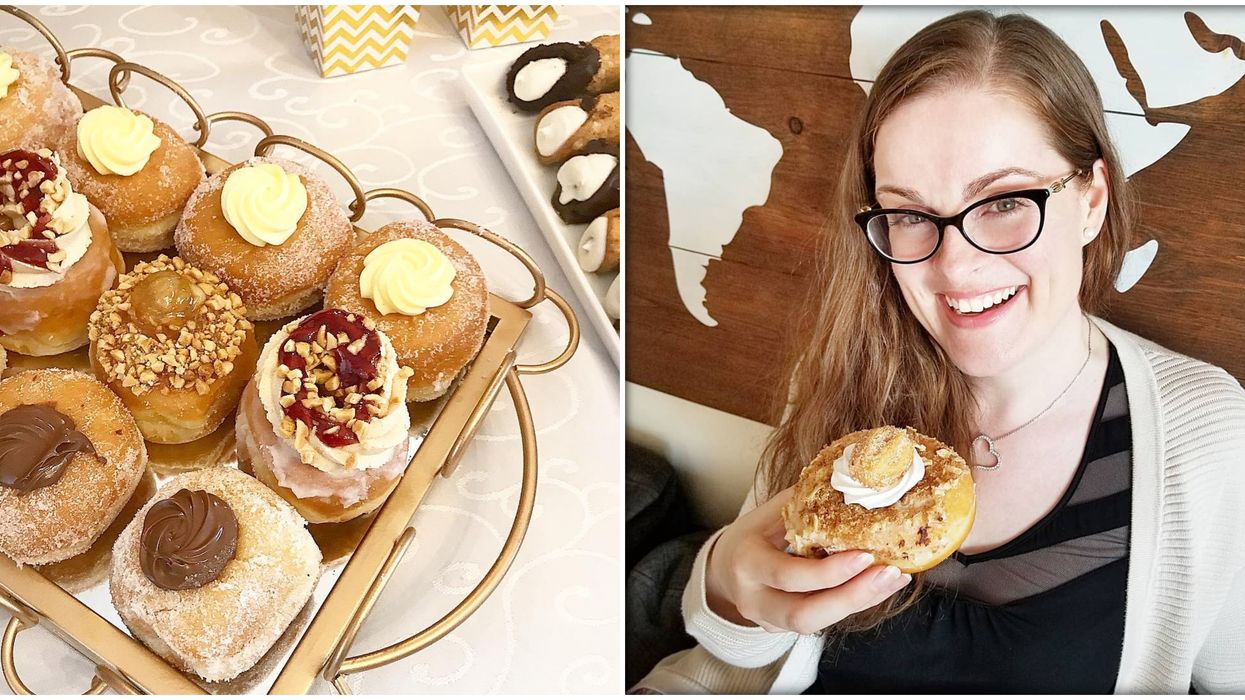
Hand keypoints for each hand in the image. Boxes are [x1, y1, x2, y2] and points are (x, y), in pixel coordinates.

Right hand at [704, 486, 911, 634]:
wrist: (724, 568)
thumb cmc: (753, 534)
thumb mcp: (768, 513)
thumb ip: (804, 504)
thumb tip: (851, 478)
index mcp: (747, 562)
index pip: (787, 575)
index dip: (828, 572)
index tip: (865, 554)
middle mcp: (753, 598)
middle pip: (803, 615)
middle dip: (851, 597)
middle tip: (889, 573)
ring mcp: (768, 620)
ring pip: (815, 625)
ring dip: (859, 602)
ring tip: (893, 579)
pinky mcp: (785, 629)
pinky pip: (821, 621)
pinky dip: (852, 603)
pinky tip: (878, 584)